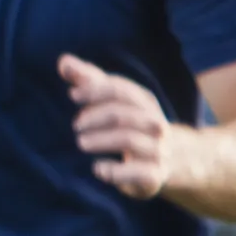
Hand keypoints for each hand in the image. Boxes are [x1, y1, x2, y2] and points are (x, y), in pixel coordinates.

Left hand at [61, 54, 172, 199]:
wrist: (172, 160)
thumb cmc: (131, 125)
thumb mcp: (114, 101)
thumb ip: (89, 81)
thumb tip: (63, 61)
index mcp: (144, 102)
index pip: (121, 90)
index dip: (95, 90)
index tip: (72, 95)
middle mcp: (154, 123)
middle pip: (123, 114)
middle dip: (96, 117)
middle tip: (75, 125)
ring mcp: (157, 149)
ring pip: (129, 140)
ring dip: (102, 140)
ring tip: (81, 142)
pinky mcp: (154, 174)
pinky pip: (138, 172)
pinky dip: (115, 171)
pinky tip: (97, 169)